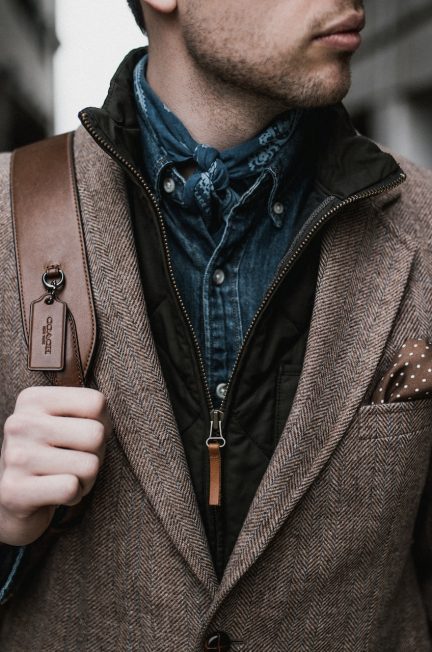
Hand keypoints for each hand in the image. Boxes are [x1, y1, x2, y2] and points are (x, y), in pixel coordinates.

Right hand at [0, 386, 110, 545]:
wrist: (17, 498)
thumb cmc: (52, 454)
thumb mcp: (65, 422)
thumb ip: (89, 411)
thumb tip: (107, 425)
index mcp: (32, 399)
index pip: (96, 402)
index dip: (103, 424)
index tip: (83, 436)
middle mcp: (19, 423)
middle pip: (95, 434)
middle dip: (96, 454)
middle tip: (76, 461)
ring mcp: (14, 457)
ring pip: (89, 466)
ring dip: (86, 478)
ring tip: (65, 477)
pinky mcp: (13, 490)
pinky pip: (70, 488)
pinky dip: (74, 495)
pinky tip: (56, 494)